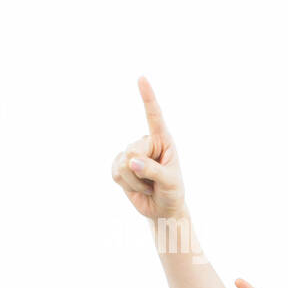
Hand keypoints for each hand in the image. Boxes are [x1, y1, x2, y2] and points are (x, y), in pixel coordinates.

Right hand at [111, 77, 185, 219]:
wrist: (162, 209)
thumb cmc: (173, 192)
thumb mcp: (170, 181)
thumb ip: (153, 170)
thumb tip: (131, 161)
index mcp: (163, 140)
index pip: (154, 116)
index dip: (147, 97)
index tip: (141, 78)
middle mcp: (146, 143)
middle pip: (132, 149)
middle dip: (143, 171)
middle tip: (155, 181)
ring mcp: (131, 154)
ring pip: (123, 164)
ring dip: (137, 181)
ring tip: (149, 184)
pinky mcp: (119, 166)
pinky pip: (115, 173)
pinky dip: (127, 185)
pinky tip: (137, 187)